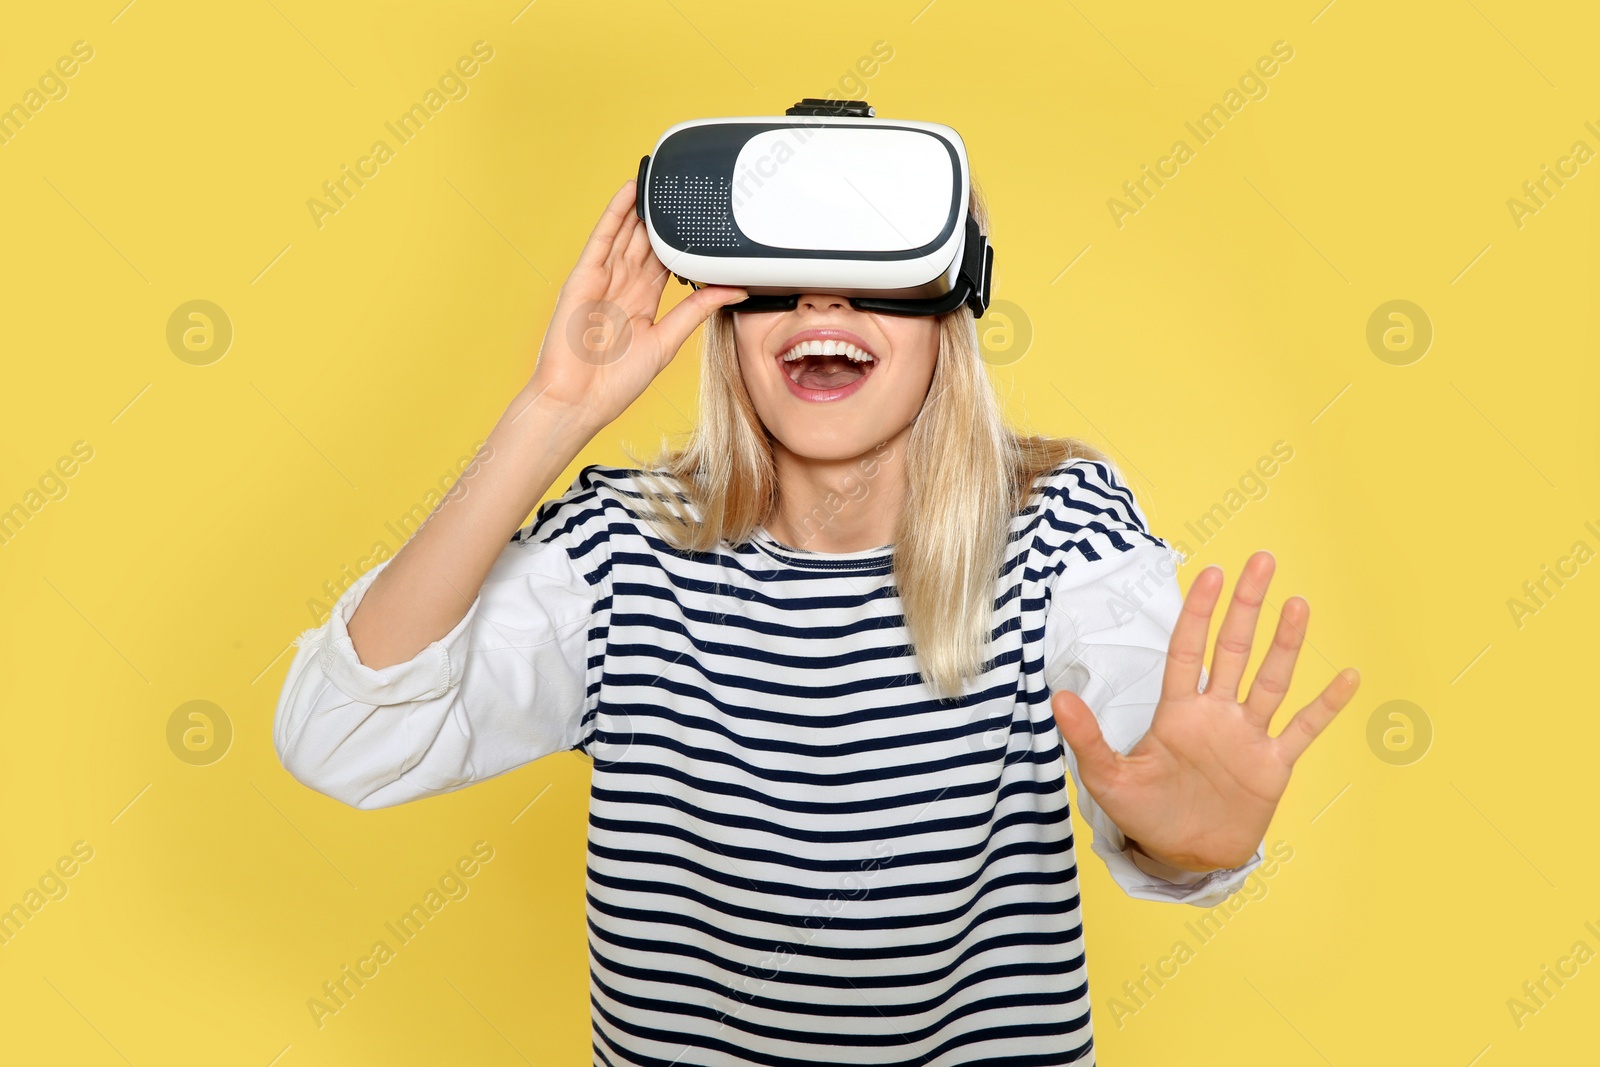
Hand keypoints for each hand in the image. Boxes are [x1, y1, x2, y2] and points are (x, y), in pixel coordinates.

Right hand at [525, 178, 747, 427]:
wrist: (578, 400)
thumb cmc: (614, 383)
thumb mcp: (667, 341)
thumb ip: (697, 310)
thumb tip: (734, 290)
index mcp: (642, 303)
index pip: (666, 261)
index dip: (682, 240)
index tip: (702, 219)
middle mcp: (622, 287)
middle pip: (647, 242)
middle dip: (664, 217)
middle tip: (685, 189)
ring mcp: (601, 279)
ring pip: (626, 234)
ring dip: (642, 207)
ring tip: (662, 178)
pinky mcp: (583, 277)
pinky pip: (601, 238)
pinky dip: (615, 213)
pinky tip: (630, 192)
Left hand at [1051, 550, 1360, 871]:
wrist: (1183, 857)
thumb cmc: (1144, 814)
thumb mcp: (1108, 778)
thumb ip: (1086, 738)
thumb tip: (1056, 698)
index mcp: (1177, 712)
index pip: (1189, 650)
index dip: (1200, 612)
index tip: (1211, 572)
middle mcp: (1216, 714)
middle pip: (1235, 649)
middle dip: (1247, 606)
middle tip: (1261, 560)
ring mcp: (1247, 736)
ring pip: (1271, 680)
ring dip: (1285, 643)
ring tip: (1297, 603)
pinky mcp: (1273, 766)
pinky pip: (1303, 729)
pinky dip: (1326, 706)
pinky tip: (1348, 676)